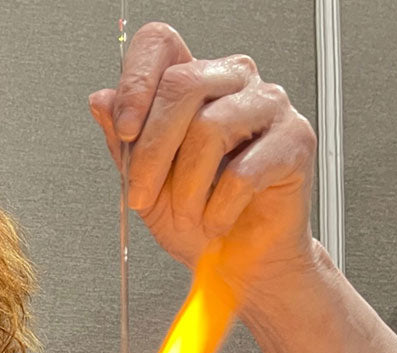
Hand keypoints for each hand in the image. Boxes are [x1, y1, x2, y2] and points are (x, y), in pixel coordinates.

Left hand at [89, 22, 318, 298]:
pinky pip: (242, 171)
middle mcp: (232, 84)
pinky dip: (219, 209)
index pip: (161, 44)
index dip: (136, 80)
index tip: (124, 129)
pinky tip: (218, 220)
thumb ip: (124, 144)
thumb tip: (101, 100)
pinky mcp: (295, 140)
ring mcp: (268, 107)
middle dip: (150, 153)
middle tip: (142, 196)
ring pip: (209, 127)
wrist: (239, 265)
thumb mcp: (145, 186)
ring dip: (187, 189)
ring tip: (190, 214)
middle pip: (181, 85)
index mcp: (194, 85)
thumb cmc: (199, 222)